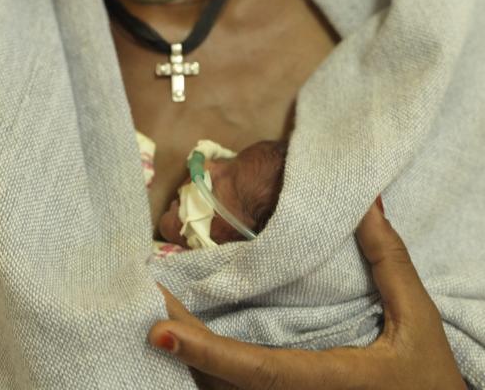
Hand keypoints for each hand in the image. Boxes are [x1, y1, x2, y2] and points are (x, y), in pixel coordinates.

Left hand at [148, 200, 466, 389]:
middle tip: (145, 297)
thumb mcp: (417, 320)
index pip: (256, 370)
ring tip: (158, 308)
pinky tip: (186, 339)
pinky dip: (205, 367)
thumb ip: (388, 262)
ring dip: (187, 355)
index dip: (205, 351)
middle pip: (222, 381)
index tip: (158, 330)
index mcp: (326, 383)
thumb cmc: (428, 379)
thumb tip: (366, 203)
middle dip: (181, 339)